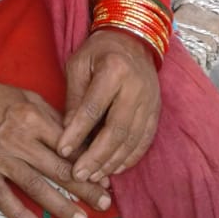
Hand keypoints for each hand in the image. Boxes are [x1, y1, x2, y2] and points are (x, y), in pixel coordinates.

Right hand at [0, 75, 112, 217]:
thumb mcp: (26, 96)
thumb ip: (51, 118)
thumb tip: (77, 139)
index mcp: (34, 117)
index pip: (69, 145)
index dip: (89, 163)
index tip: (106, 178)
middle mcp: (21, 138)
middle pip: (58, 168)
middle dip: (85, 188)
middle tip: (106, 205)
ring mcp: (1, 156)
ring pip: (36, 185)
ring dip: (60, 204)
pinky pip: (2, 196)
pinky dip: (19, 214)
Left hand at [57, 29, 160, 183]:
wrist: (132, 40)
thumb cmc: (99, 51)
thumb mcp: (78, 64)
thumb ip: (74, 97)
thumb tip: (66, 132)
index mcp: (114, 69)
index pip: (93, 108)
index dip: (77, 132)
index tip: (62, 151)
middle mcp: (136, 87)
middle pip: (116, 129)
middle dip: (96, 156)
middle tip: (79, 175)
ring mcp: (150, 102)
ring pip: (132, 140)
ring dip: (111, 162)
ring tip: (92, 177)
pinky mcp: (156, 112)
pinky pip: (144, 141)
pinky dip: (129, 158)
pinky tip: (114, 169)